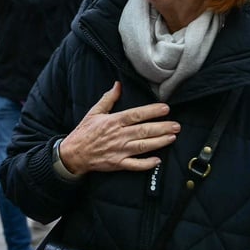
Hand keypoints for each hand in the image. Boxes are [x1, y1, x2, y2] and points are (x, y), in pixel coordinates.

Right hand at [57, 82, 179, 175]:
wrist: (73, 154)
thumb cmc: (84, 132)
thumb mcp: (94, 112)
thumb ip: (108, 99)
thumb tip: (118, 85)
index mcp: (113, 122)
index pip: (136, 115)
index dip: (152, 111)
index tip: (165, 109)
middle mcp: (118, 136)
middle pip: (144, 131)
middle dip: (162, 127)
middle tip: (176, 125)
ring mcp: (119, 151)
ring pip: (143, 146)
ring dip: (159, 142)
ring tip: (172, 138)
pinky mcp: (118, 163)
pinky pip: (135, 165)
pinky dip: (147, 163)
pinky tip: (158, 160)